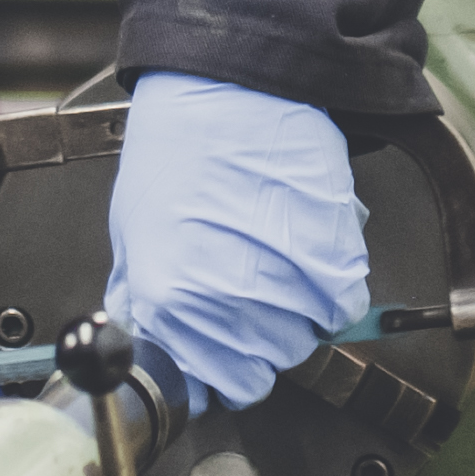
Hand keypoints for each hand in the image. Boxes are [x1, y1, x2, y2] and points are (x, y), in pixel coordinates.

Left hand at [104, 74, 367, 410]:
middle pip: (261, 367)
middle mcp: (231, 307)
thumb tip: (146, 333)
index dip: (214, 369)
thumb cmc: (180, 145)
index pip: (210, 386)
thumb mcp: (133, 226)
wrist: (234, 89)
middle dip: (251, 339)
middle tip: (243, 290)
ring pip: (302, 339)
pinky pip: (340, 307)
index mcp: (172, 304)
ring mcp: (287, 288)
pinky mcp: (334, 263)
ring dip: (291, 313)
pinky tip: (304, 250)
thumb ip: (141, 296)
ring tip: (271, 259)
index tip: (217, 352)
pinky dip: (329, 289)